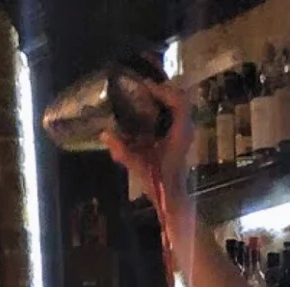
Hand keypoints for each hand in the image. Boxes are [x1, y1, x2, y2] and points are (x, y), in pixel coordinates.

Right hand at [101, 79, 192, 222]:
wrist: (173, 197)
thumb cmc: (159, 182)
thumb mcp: (138, 165)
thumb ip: (122, 150)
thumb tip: (103, 133)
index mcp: (180, 133)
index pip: (179, 102)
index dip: (163, 90)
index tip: (145, 85)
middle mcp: (186, 130)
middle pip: (180, 98)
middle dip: (163, 88)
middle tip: (144, 85)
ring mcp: (186, 133)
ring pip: (179, 105)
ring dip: (164, 97)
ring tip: (146, 92)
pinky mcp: (183, 137)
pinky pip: (177, 114)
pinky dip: (165, 107)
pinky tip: (150, 107)